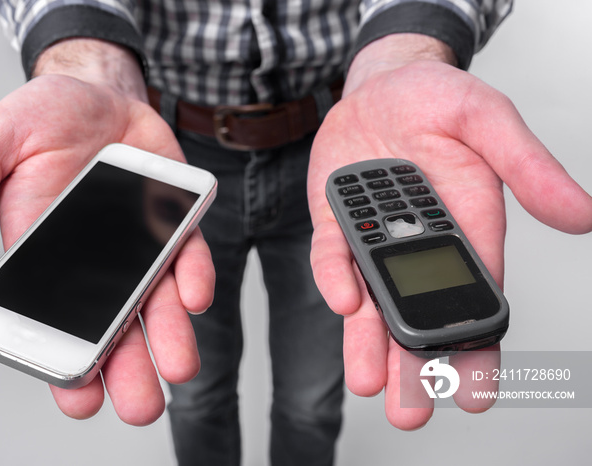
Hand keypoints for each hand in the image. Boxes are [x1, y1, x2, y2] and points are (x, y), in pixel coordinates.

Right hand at [0, 39, 213, 425]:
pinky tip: (193, 296)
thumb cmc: (40, 120)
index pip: (57, 320)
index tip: (80, 398)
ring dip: (170, 336)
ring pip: (158, 300)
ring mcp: (139, 240)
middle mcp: (97, 259)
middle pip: (116, 324)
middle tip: (140, 407)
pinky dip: (193, 275)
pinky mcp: (173, 217)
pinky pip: (187, 253)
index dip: (67, 361)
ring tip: (179, 369)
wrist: (95, 90)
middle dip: (129, 368)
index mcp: (48, 254)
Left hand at [308, 35, 591, 429]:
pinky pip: (333, 257)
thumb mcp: (489, 122)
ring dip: (371, 345)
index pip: (475, 296)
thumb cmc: (438, 101)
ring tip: (373, 386)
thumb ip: (528, 169)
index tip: (473, 392)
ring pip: (372, 302)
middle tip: (414, 413)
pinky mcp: (336, 224)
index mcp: (468, 226)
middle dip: (416, 364)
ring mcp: (374, 237)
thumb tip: (583, 217)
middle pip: (420, 313)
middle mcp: (420, 242)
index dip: (476, 346)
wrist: (381, 85)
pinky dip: (337, 279)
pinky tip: (347, 304)